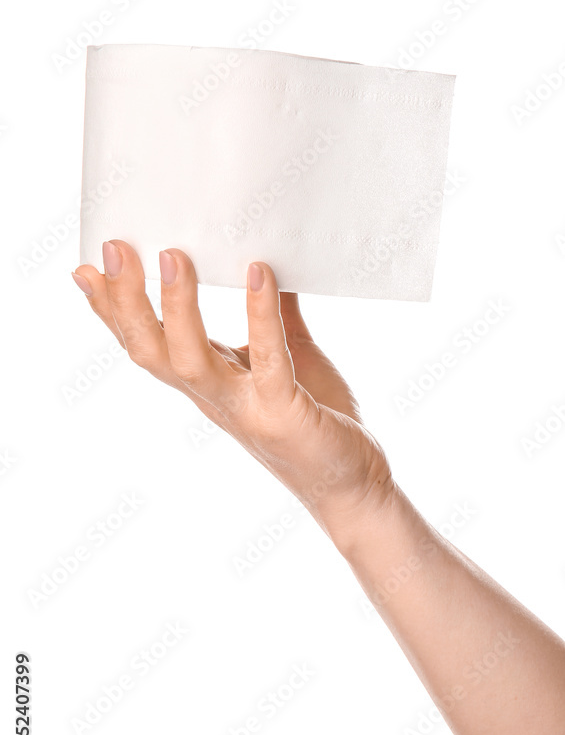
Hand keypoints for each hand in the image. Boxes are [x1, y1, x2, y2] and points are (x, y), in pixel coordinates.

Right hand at [71, 241, 393, 550]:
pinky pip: (267, 361)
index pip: (145, 344)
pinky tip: (259, 274)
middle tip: (113, 250)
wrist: (353, 484)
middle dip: (126, 302)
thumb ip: (274, 315)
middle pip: (150, 351)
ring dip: (177, 309)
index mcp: (207, 381)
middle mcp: (214, 397)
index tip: (85, 268)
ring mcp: (245, 408)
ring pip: (190, 361)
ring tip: (172, 256)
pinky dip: (260, 316)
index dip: (111, 311)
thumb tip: (264, 262)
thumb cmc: (317, 420)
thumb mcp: (288, 356)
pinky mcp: (283, 414)